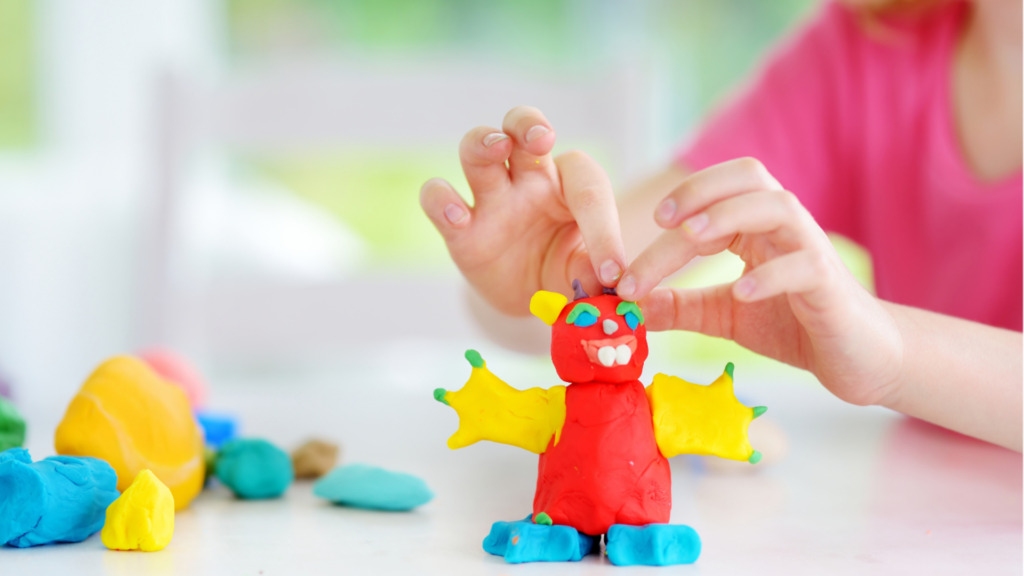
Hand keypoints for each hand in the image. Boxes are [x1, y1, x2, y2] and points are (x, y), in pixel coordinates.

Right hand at [420, 106, 625, 315]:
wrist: (528, 296)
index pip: (587, 188)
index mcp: (570, 185)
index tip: (612, 272)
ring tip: (495, 146)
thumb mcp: (585, 274)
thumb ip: (593, 272)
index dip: (604, 230)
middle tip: (541, 137)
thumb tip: (605, 281)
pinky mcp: (459, 228)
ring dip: (483, 142)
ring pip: (477, 149)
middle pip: (522, 128)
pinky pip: (438, 199)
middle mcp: (529, 179)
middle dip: (529, 124)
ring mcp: (491, 199)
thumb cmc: (565, 270)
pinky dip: (441, 199)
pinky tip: (456, 214)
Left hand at [617, 158, 902, 405]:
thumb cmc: (793, 325)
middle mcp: (785, 227)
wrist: (856, 358)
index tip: (649, 225)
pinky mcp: (830, 286)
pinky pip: (804, 266)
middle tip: (662, 220)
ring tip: (692, 238)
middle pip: (747, 182)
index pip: (716, 196)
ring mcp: (812, 251)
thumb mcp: (724, 315)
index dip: (682, 200)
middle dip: (701, 192)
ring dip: (732, 215)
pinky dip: (770, 274)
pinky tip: (741, 291)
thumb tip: (632, 307)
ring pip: (779, 207)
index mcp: (757, 227)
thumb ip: (682, 307)